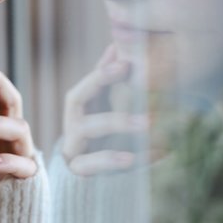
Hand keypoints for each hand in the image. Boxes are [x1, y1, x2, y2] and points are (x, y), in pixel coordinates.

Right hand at [60, 45, 149, 175]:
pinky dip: (110, 160)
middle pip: (76, 100)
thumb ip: (110, 78)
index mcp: (82, 105)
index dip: (102, 73)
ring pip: (85, 130)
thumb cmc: (103, 134)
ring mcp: (73, 146)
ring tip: (150, 124)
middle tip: (139, 89)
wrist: (89, 178)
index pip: (88, 84)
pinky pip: (90, 164)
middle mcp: (73, 122)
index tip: (125, 63)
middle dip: (104, 84)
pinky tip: (133, 158)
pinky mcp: (78, 169)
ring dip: (117, 123)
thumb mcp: (107, 104)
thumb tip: (116, 44)